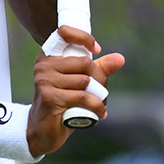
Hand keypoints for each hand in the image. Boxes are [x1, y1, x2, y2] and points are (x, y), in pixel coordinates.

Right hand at [26, 26, 124, 156]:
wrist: (43, 131)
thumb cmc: (62, 104)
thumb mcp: (80, 84)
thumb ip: (98, 70)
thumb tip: (120, 58)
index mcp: (48, 56)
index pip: (63, 33)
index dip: (83, 37)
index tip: (96, 49)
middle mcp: (44, 65)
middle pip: (85, 63)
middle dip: (100, 79)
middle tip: (101, 92)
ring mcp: (45, 81)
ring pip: (85, 81)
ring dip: (99, 95)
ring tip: (99, 104)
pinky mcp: (50, 97)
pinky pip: (83, 96)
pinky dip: (96, 106)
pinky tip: (100, 113)